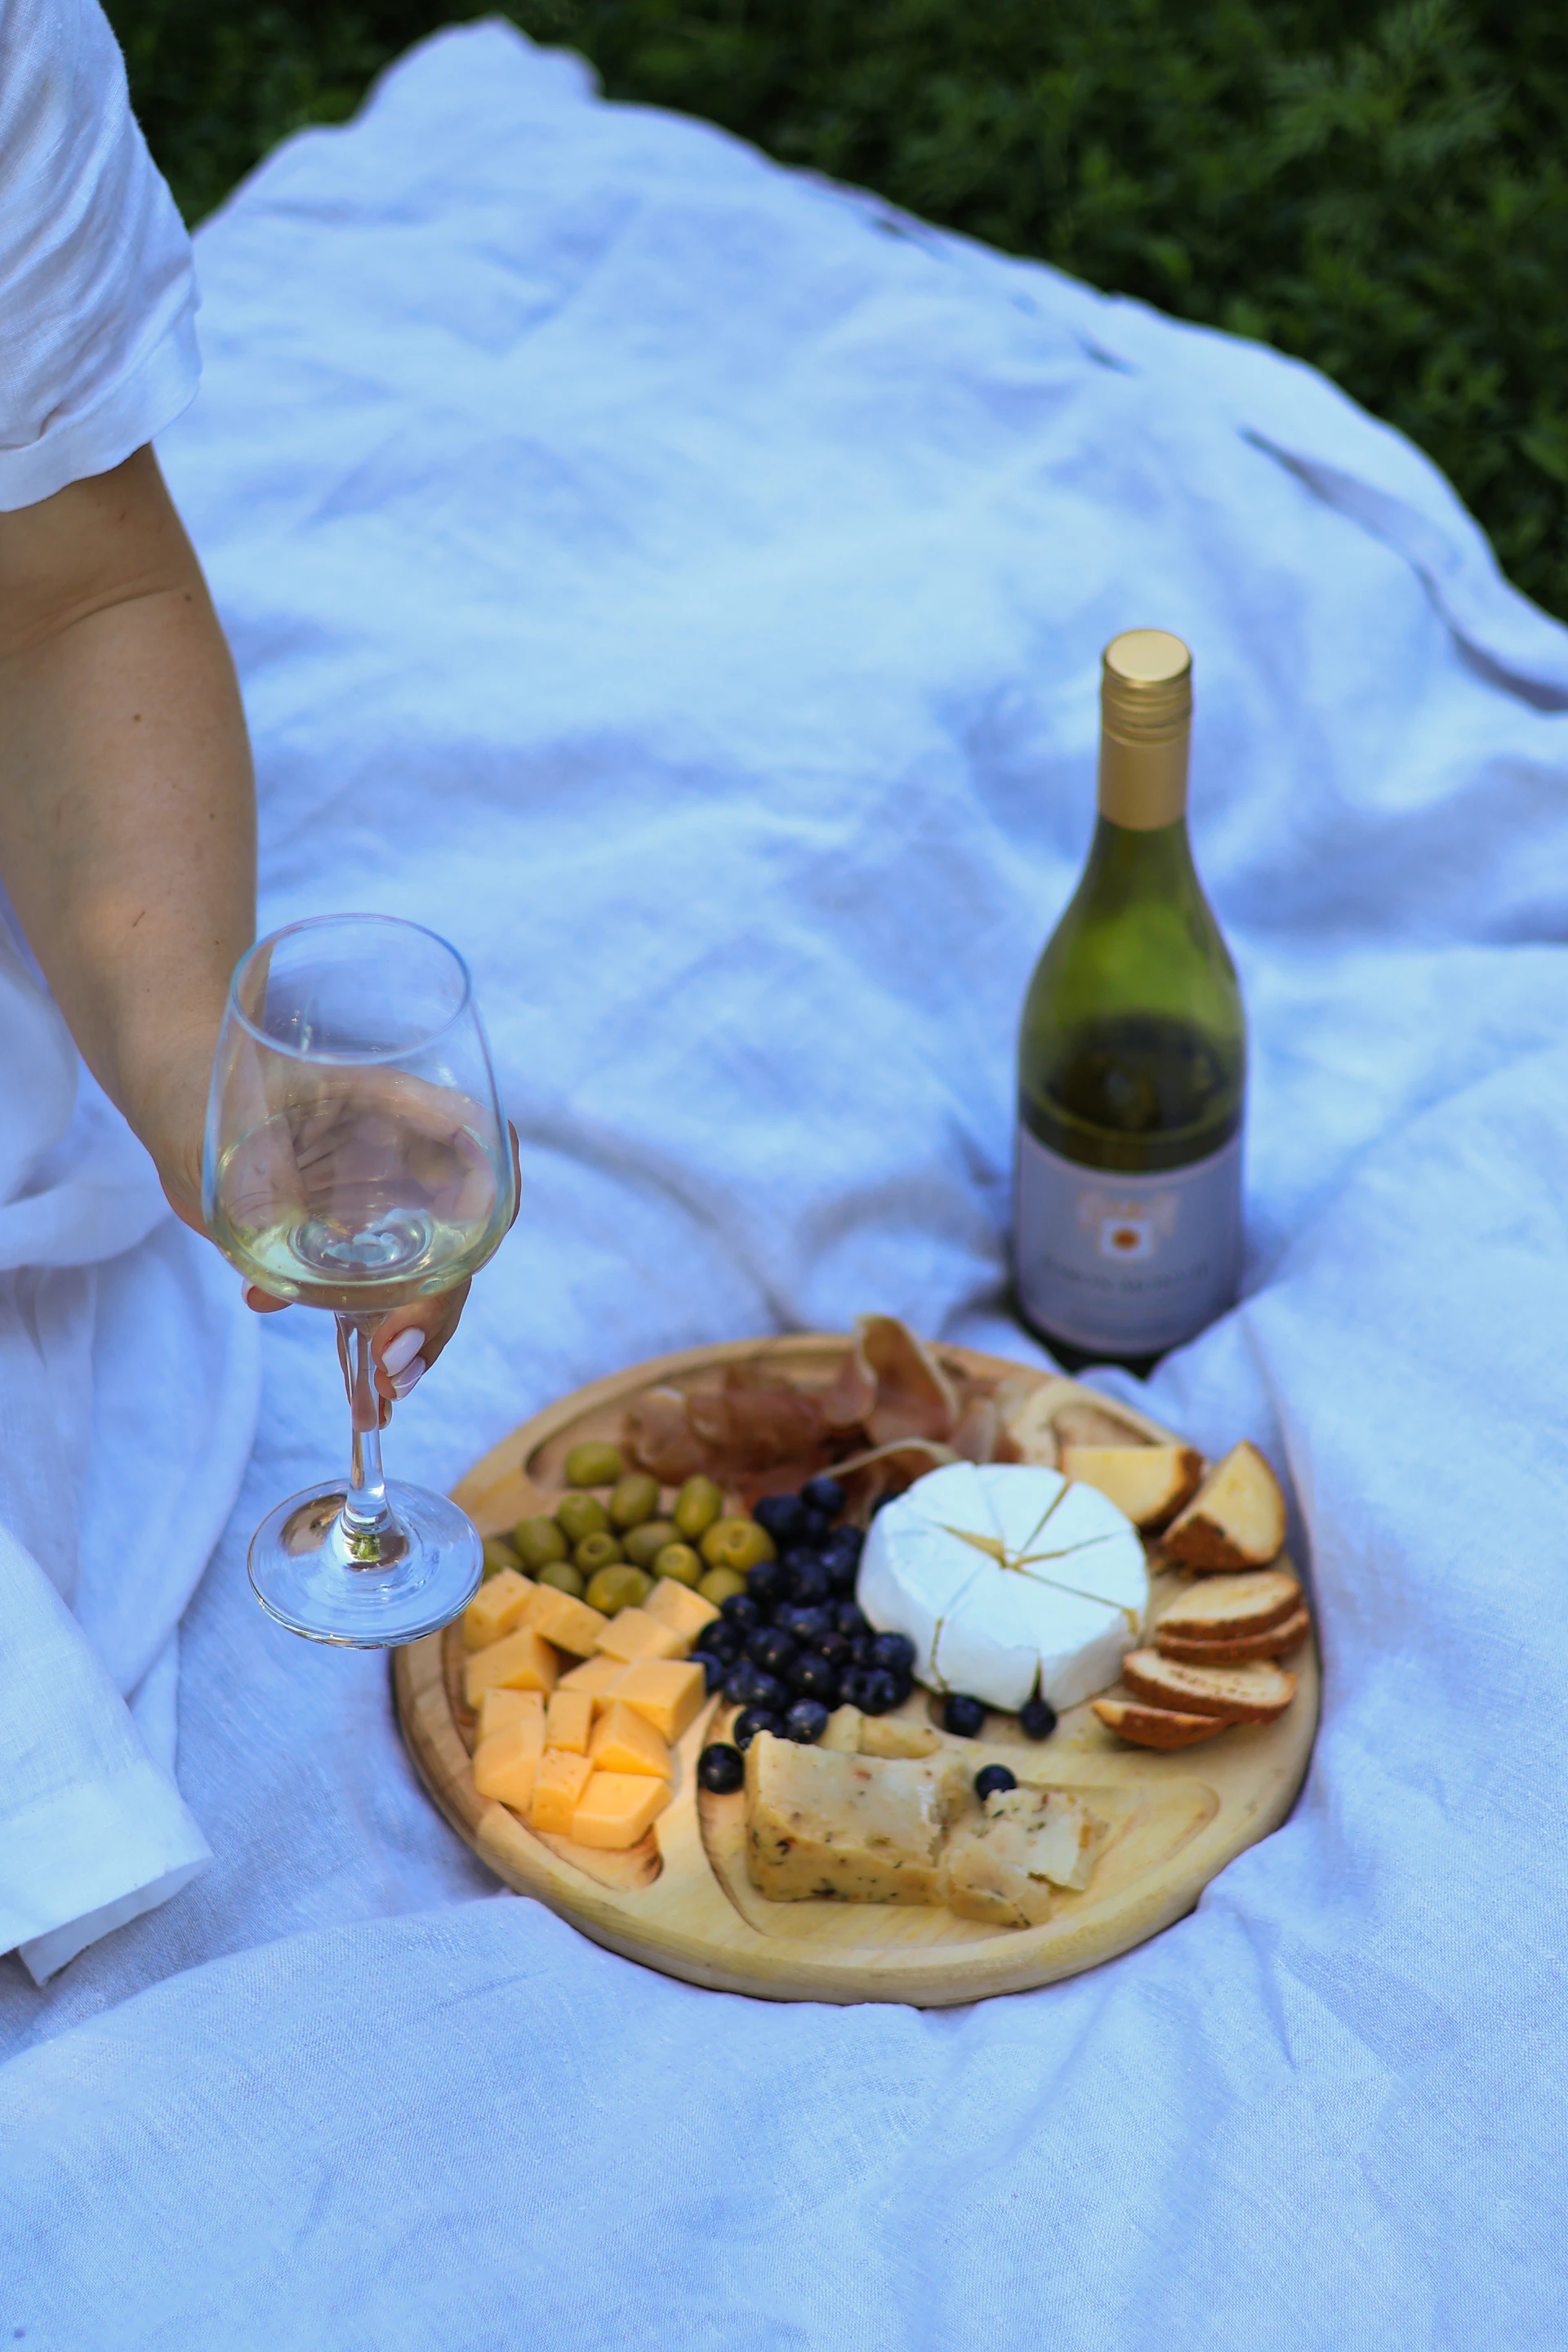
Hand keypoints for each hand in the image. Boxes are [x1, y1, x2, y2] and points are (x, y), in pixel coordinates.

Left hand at [238, 1116, 522, 1424]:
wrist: (186, 1099)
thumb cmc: (210, 1090)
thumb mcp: (223, 1135)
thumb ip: (250, 1199)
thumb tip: (274, 1291)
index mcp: (399, 1111)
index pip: (480, 1158)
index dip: (481, 1222)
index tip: (453, 1277)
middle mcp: (408, 1164)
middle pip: (459, 1241)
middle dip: (435, 1312)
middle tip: (395, 1372)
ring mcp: (387, 1210)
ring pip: (428, 1282)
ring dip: (412, 1344)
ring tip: (382, 1400)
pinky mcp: (357, 1249)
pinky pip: (383, 1302)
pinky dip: (375, 1351)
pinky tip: (363, 1401)